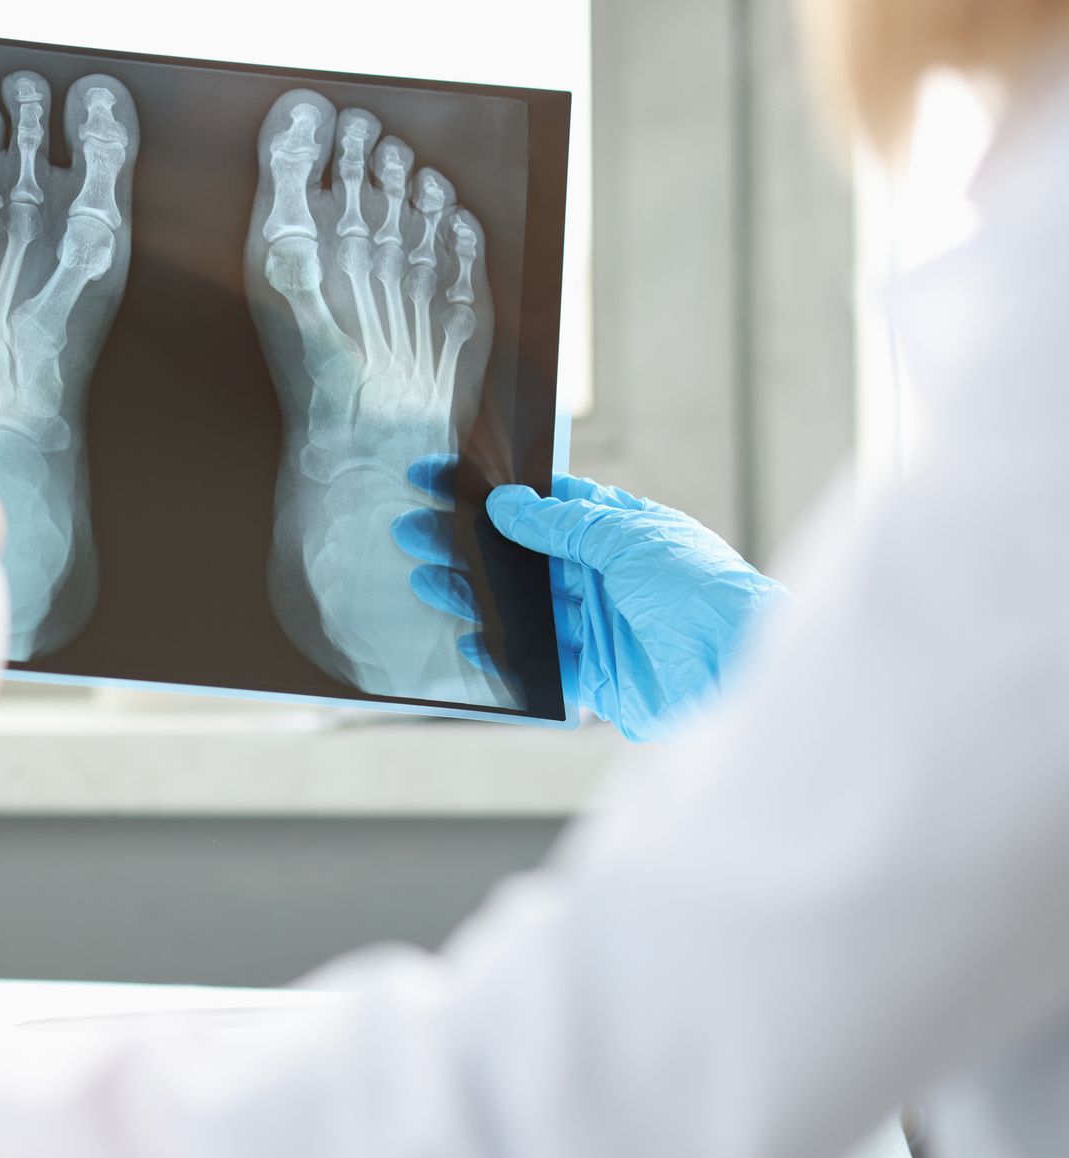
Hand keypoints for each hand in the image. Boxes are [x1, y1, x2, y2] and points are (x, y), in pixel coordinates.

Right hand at [392, 456, 784, 741]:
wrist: (741, 671)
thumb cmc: (704, 592)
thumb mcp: (630, 540)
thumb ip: (564, 525)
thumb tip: (508, 505)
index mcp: (620, 531)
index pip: (548, 503)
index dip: (498, 494)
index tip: (447, 482)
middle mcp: (605, 575)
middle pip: (523, 556)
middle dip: (469, 543)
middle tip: (415, 530)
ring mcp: (597, 624)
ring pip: (522, 607)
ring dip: (474, 594)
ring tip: (424, 580)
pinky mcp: (594, 675)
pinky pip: (537, 663)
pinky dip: (502, 653)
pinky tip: (468, 638)